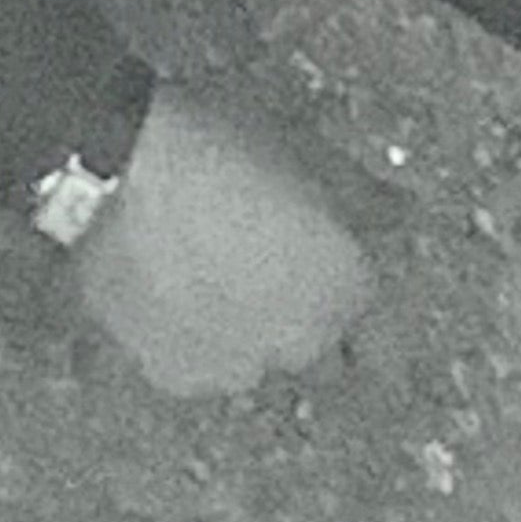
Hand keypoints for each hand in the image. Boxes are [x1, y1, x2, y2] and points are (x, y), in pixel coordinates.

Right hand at [72, 84, 375, 397]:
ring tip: (201, 269)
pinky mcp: (174, 376)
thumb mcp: (307, 149)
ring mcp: (237, 368)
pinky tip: (164, 287)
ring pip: (253, 357)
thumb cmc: (220, 146)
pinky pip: (196, 360)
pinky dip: (188, 335)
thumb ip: (366, 197)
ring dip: (242, 329)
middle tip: (256, 258)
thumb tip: (405, 215)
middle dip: (297, 313)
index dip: (344, 284)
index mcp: (347, 289)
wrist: (114, 171)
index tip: (317, 259)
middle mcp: (304, 345)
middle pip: (316, 345)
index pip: (373, 316)